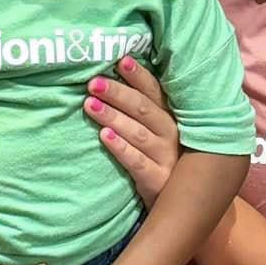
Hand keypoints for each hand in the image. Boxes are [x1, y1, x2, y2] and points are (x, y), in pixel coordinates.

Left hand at [84, 56, 180, 208]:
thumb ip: (140, 109)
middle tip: (93, 83)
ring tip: (89, 105)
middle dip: (117, 93)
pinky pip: (137, 162)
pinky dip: (120, 148)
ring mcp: (166, 157)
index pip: (154, 91)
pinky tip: (104, 137)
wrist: (176, 203)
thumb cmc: (157, 158)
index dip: (138, 75)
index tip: (120, 60)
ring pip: (138, 133)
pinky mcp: (157, 180)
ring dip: (113, 117)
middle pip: (143, 109)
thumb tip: (109, 77)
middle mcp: (171, 133)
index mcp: (169, 117)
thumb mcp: (155, 131)